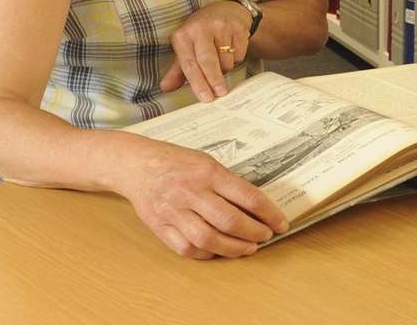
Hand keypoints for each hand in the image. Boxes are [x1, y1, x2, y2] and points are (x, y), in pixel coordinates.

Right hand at [116, 139, 287, 258]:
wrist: (135, 164)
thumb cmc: (175, 162)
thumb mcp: (205, 161)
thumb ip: (227, 183)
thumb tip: (256, 208)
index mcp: (207, 172)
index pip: (247, 196)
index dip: (269, 213)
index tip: (280, 223)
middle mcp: (190, 192)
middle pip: (229, 221)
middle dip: (254, 233)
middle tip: (265, 236)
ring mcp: (173, 211)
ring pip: (208, 240)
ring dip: (234, 249)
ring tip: (248, 248)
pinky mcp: (160, 227)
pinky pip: (187, 249)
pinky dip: (206, 254)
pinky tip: (218, 251)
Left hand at [158, 1, 253, 100]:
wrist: (225, 11)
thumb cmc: (201, 34)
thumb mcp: (186, 48)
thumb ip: (177, 70)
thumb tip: (165, 87)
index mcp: (183, 35)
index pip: (189, 63)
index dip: (197, 82)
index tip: (205, 98)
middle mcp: (200, 28)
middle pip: (207, 60)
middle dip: (213, 80)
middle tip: (219, 94)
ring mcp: (220, 26)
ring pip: (226, 60)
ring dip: (225, 69)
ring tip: (222, 61)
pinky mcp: (237, 27)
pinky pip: (239, 54)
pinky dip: (236, 59)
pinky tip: (231, 50)